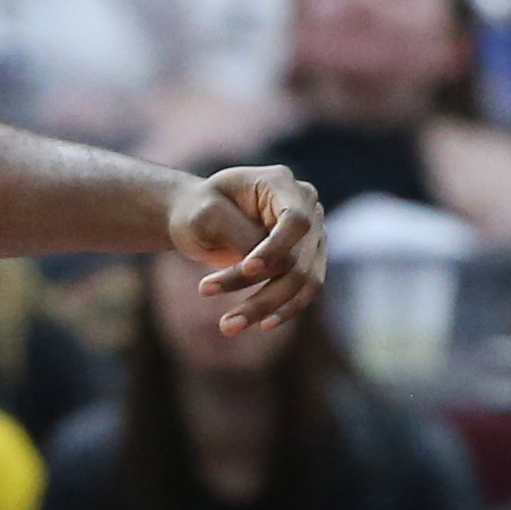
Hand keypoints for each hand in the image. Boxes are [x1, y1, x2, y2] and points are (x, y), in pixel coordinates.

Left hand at [172, 166, 326, 332]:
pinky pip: (306, 290)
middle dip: (262, 293)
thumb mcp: (207, 216)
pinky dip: (285, 309)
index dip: (276, 248)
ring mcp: (312, 232)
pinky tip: (263, 324)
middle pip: (297, 258)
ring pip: (303, 280)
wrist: (198, 218)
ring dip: (269, 307)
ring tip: (229, 326)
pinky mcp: (308, 258)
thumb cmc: (198, 210)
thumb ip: (242, 236)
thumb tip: (278, 268)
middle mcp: (306, 205)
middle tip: (223, 322)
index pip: (295, 220)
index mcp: (280, 182)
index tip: (246, 270)